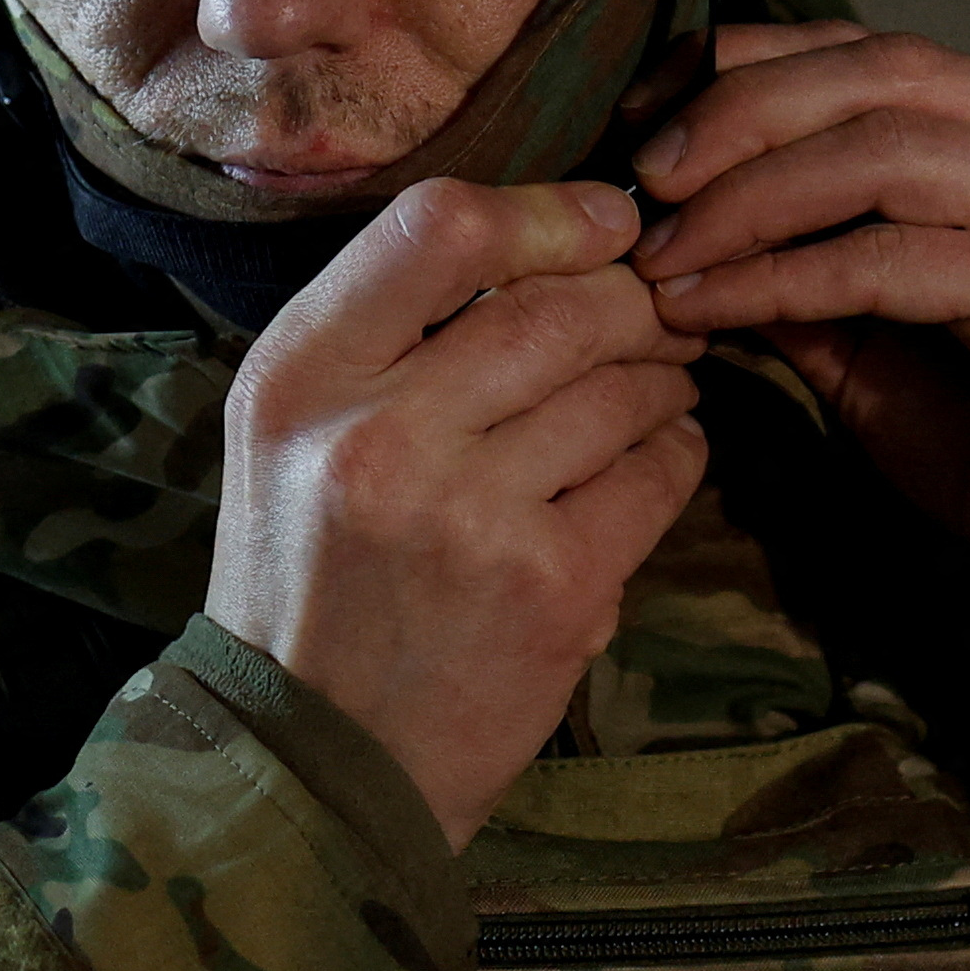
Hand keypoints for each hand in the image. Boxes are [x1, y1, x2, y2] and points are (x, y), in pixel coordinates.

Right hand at [211, 178, 707, 847]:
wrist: (317, 758)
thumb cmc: (310, 577)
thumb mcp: (291, 433)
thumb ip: (387, 332)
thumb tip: (548, 239)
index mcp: (300, 378)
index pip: (439, 229)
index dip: (549, 212)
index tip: (605, 223)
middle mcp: (378, 435)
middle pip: (558, 306)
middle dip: (631, 302)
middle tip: (657, 316)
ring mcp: (471, 516)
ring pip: (622, 388)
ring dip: (664, 377)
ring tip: (661, 387)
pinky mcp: (552, 588)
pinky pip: (658, 475)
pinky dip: (678, 452)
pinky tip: (661, 456)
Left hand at [627, 24, 969, 690]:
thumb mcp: (885, 338)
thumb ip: (805, 263)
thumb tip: (675, 213)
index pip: (887, 56)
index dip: (758, 67)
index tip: (648, 114)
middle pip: (884, 74)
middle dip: (741, 112)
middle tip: (642, 175)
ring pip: (883, 150)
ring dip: (747, 196)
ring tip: (661, 250)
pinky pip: (889, 258)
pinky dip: (782, 276)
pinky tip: (711, 308)